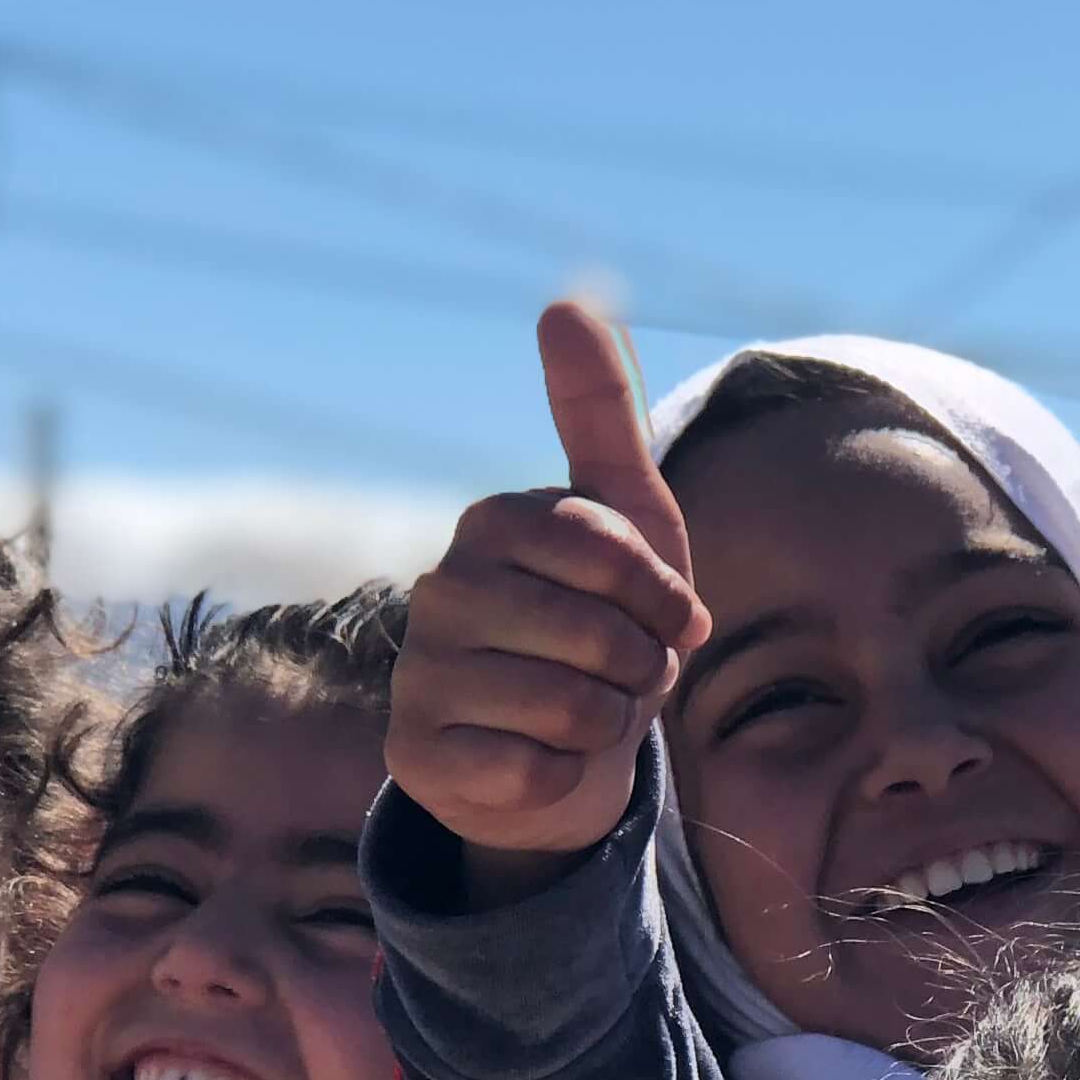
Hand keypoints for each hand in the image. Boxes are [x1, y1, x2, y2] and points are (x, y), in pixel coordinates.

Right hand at [386, 301, 710, 876]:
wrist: (554, 748)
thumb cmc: (598, 623)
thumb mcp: (624, 516)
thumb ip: (601, 415)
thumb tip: (566, 301)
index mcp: (495, 520)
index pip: (615, 552)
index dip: (662, 600)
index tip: (662, 617)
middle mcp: (443, 587)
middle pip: (600, 638)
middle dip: (640, 671)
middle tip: (619, 674)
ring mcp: (420, 672)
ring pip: (571, 710)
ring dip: (606, 727)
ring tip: (584, 715)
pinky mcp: (417, 757)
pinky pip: (534, 774)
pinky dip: (562, 778)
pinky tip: (538, 760)